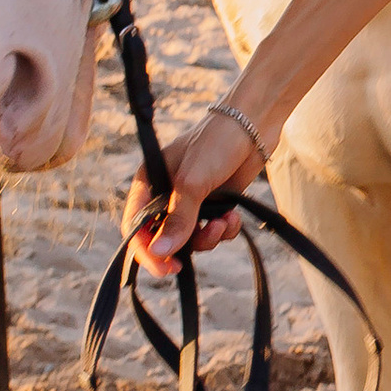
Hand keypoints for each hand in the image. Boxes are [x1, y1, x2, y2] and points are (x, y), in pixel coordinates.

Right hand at [124, 109, 262, 274]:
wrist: (254, 124)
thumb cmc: (216, 142)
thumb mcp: (192, 181)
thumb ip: (178, 218)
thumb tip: (160, 253)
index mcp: (149, 183)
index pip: (135, 225)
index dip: (144, 250)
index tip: (163, 267)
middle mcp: (167, 193)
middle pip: (162, 237)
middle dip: (178, 249)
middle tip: (184, 266)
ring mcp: (192, 200)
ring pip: (191, 238)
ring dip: (207, 238)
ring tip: (222, 223)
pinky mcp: (216, 203)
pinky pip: (213, 230)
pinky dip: (224, 229)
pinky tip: (233, 217)